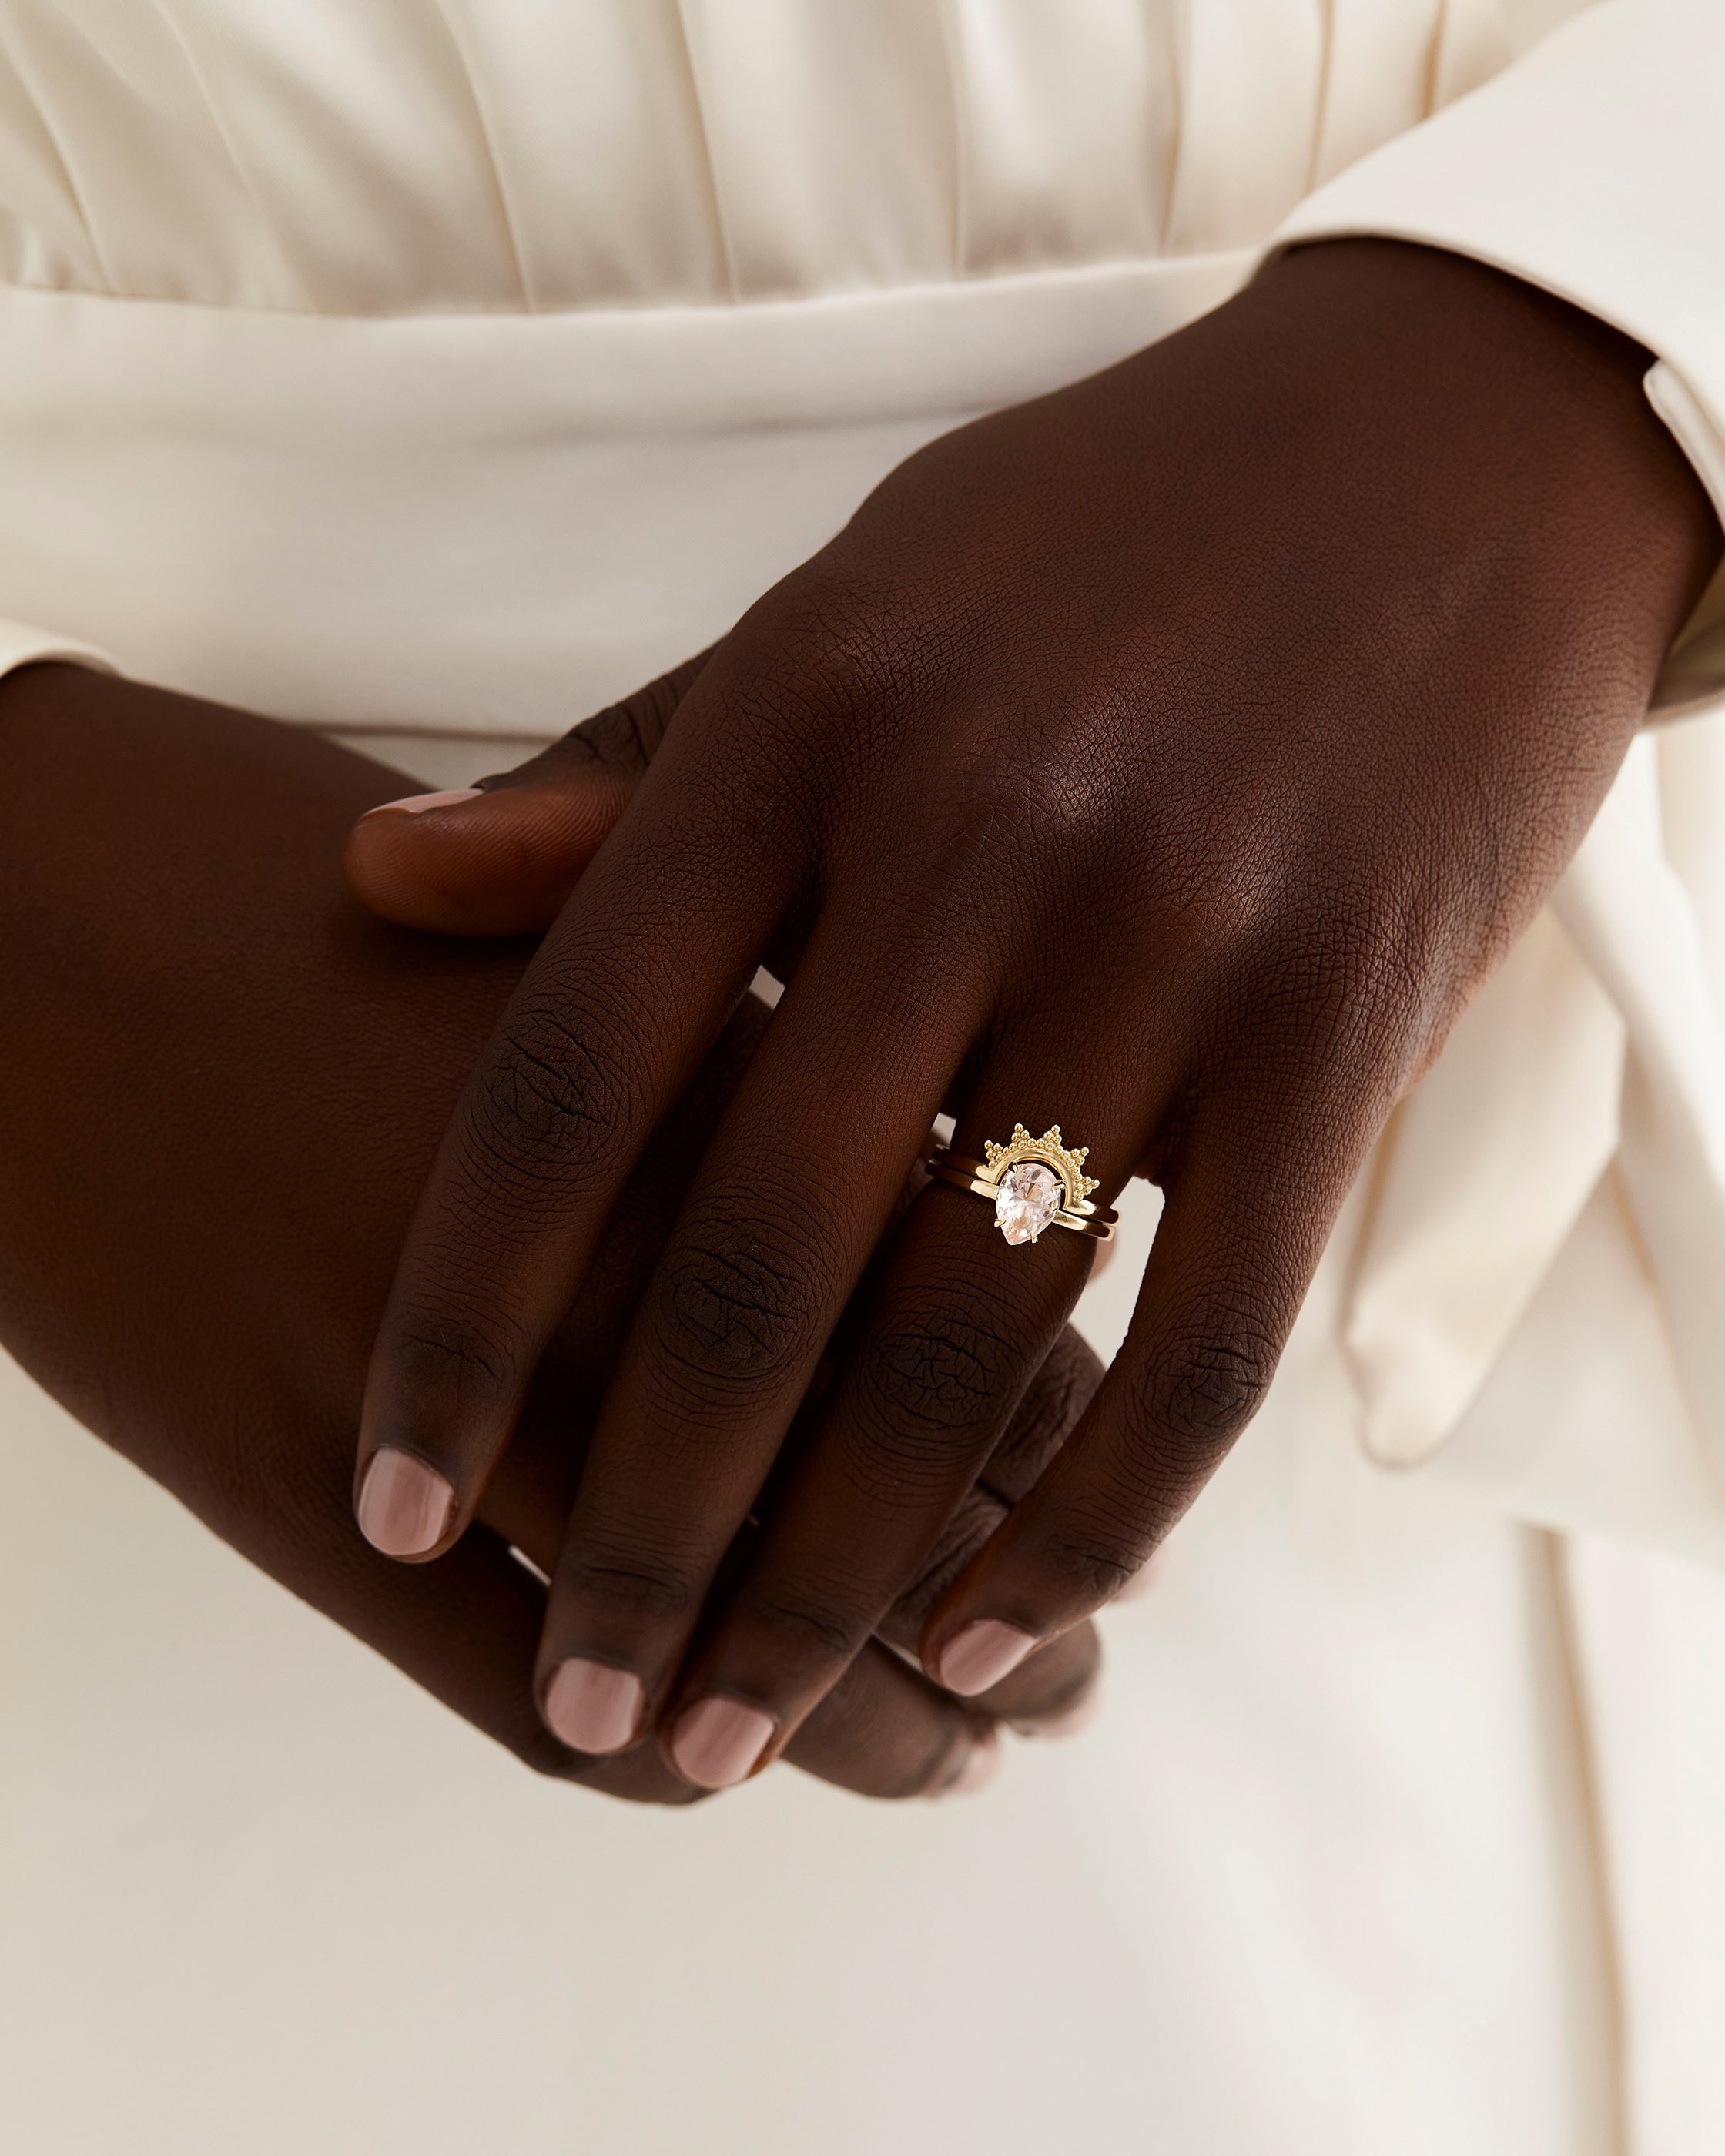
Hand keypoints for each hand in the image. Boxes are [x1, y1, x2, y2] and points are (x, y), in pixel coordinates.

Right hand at [0, 664, 1101, 1801]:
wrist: (36, 904)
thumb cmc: (331, 889)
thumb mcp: (594, 924)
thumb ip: (777, 1050)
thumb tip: (961, 1209)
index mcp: (738, 1077)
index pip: (994, 1319)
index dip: (1072, 1453)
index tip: (1099, 1516)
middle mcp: (634, 1243)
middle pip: (907, 1495)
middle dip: (1014, 1629)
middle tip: (1065, 1690)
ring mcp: (469, 1383)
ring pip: (742, 1630)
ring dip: (874, 1730)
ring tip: (946, 1756)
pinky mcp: (303, 1487)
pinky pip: (527, 1703)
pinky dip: (649, 1758)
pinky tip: (702, 1763)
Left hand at [349, 238, 1719, 1786]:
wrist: (1442, 443)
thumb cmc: (1098, 536)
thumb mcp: (835, 609)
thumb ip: (619, 774)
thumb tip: (381, 879)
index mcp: (800, 724)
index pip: (568, 1082)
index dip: (459, 1323)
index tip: (397, 1497)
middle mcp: (974, 837)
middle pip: (758, 1266)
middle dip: (647, 1532)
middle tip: (586, 1708)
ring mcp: (1175, 938)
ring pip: (973, 1339)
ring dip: (842, 1576)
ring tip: (747, 1727)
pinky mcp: (1350, 1028)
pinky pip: (1209, 1339)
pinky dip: (1097, 1521)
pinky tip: (993, 1630)